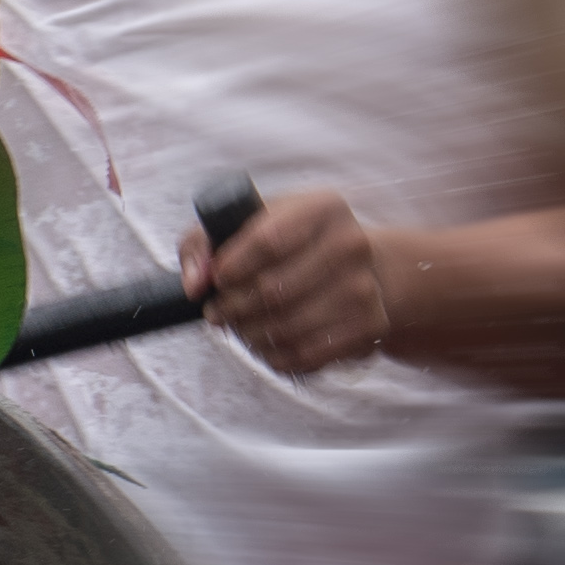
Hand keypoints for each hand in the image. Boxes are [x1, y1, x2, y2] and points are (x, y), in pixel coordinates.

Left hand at [191, 186, 388, 373]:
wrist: (364, 267)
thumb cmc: (296, 243)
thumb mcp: (252, 223)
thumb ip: (206, 242)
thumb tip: (195, 284)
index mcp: (322, 208)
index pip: (267, 241)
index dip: (231, 267)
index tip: (216, 281)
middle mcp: (351, 244)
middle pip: (274, 289)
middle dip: (233, 306)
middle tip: (218, 311)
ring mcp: (364, 288)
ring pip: (287, 327)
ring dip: (250, 334)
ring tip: (240, 327)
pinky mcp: (369, 326)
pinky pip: (307, 354)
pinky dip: (275, 356)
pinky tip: (266, 344)